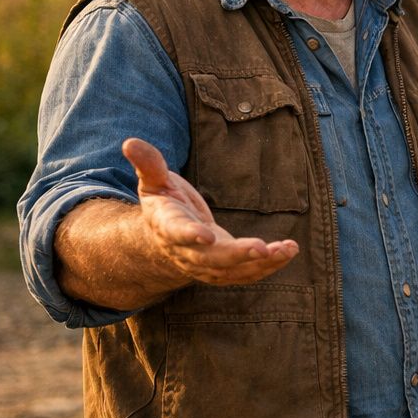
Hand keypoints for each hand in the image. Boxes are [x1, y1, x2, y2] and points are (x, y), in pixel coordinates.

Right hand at [123, 137, 298, 285]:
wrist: (165, 238)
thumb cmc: (164, 203)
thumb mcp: (154, 182)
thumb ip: (148, 165)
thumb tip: (130, 142)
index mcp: (167, 227)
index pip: (177, 233)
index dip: (190, 235)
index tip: (205, 235)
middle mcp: (187, 251)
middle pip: (211, 259)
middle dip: (237, 255)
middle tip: (261, 247)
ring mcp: (206, 264)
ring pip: (233, 271)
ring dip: (262, 263)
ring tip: (287, 250)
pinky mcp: (224, 269)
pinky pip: (246, 274)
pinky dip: (268, 267)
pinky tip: (287, 253)